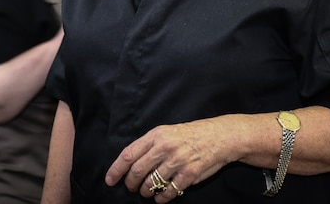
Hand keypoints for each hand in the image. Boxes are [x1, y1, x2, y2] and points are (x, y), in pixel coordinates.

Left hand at [105, 117, 236, 201]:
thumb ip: (149, 145)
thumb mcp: (167, 132)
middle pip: (137, 171)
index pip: (129, 154)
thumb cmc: (191, 134)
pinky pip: (169, 191)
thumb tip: (130, 163)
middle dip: (130, 184)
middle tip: (131, 188)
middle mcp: (165, 147)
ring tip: (146, 192)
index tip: (110, 180)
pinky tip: (161, 198)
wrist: (219, 136)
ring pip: (151, 184)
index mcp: (156, 135)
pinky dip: (162, 198)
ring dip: (145, 192)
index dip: (116, 169)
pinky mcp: (188, 174)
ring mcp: (177, 161)